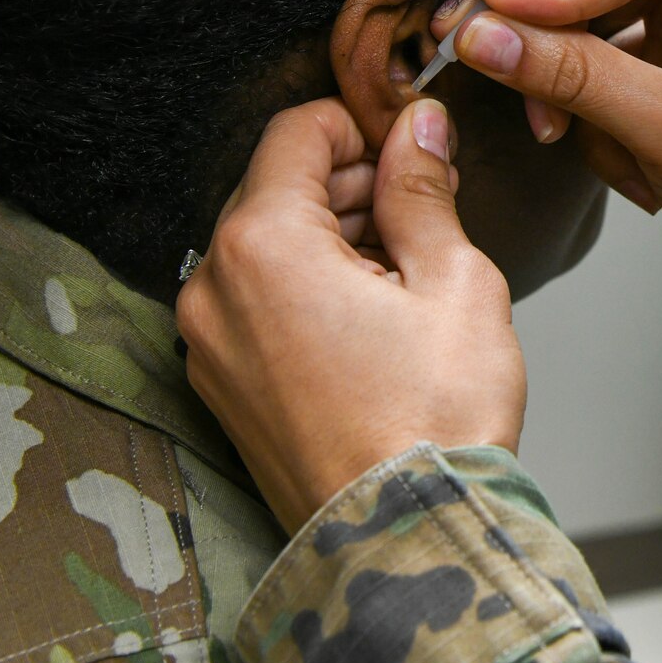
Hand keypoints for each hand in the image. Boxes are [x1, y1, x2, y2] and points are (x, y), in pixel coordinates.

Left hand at [176, 97, 525, 532]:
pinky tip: (371, 314)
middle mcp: (213, 289)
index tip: (407, 144)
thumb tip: (418, 129)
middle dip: (348, 182)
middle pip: (274, 187)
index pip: (296, 132)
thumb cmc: (434, 421)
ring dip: (328, 234)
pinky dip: (304, 287)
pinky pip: (254, 303)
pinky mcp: (221, 388)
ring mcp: (208, 344)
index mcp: (262, 245)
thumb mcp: (453, 279)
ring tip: (405, 266)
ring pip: (264, 246)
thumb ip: (422, 188)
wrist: (406, 538)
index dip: (360, 124)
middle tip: (422, 202)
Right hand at [430, 0, 661, 321]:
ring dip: (561, 67)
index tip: (494, 6)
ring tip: (548, 127)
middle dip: (544, 13)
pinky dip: (583, 92)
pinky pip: (604, 42)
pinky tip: (587, 138)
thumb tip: (487, 37)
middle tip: (468, 40)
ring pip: (597, 1)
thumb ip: (577, 79)